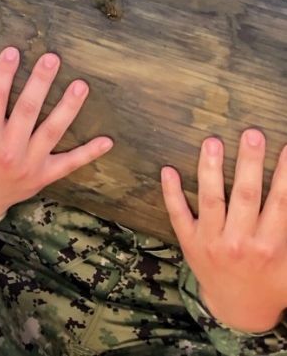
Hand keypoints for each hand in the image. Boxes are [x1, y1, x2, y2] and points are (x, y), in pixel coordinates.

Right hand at [0, 48, 112, 221]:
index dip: (3, 74)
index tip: (12, 51)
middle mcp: (8, 149)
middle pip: (27, 111)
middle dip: (40, 83)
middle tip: (52, 58)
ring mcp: (29, 164)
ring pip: (52, 132)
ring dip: (68, 108)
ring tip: (81, 84)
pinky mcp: (44, 176)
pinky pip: (69, 164)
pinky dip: (89, 153)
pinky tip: (107, 140)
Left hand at [162, 130, 286, 332]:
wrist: (237, 309)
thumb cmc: (272, 283)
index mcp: (270, 246)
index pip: (280, 203)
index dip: (285, 174)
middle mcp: (240, 242)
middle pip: (245, 195)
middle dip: (249, 163)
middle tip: (251, 134)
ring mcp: (211, 241)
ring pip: (210, 199)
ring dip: (210, 169)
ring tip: (212, 141)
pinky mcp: (188, 242)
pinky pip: (178, 214)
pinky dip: (171, 193)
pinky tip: (168, 170)